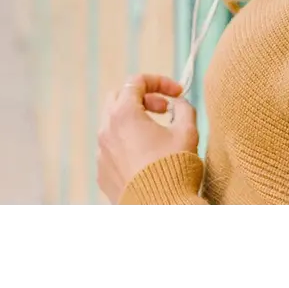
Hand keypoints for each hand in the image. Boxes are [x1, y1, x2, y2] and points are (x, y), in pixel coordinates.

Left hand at [97, 74, 198, 203]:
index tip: (177, 93)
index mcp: (124, 114)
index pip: (136, 81)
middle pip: (119, 98)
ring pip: (113, 123)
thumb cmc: (173, 166)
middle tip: (163, 109)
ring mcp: (101, 152)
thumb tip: (179, 103)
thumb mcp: (187, 130)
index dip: (160, 82)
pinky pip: (111, 147)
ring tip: (156, 133)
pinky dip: (126, 142)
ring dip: (133, 120)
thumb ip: (183, 107)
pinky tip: (145, 155)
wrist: (159, 206)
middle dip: (142, 98)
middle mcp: (106, 130)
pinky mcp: (102, 172)